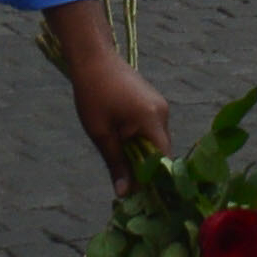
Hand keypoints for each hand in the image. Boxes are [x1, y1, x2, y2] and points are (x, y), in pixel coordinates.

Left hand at [49, 10, 172, 184]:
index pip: (163, 160)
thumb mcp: (101, 134)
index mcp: (152, 119)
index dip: (154, 180)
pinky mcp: (152, 102)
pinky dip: (140, 142)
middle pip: (161, 153)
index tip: (140, 198)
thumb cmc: (93, 94)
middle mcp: (162, 112)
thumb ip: (116, 164)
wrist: (93, 58)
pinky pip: (151, 130)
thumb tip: (124, 194)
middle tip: (126, 187)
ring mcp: (159, 105)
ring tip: (122, 168)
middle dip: (145, 170)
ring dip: (141, 156)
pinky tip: (123, 148)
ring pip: (156, 142)